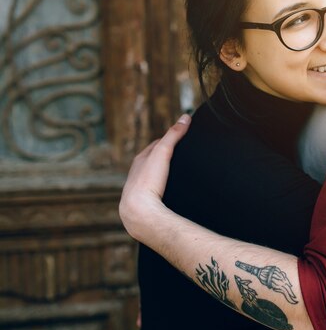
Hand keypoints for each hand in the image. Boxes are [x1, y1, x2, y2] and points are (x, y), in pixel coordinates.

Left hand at [119, 114, 190, 240]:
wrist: (140, 212)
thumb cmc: (148, 181)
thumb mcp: (162, 152)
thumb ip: (173, 135)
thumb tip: (186, 117)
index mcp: (140, 161)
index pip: (156, 145)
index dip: (169, 140)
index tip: (181, 137)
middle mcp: (137, 175)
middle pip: (154, 162)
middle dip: (166, 158)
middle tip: (183, 154)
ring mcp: (140, 191)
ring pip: (154, 179)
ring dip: (165, 176)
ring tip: (180, 175)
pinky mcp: (146, 206)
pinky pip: (157, 194)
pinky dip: (165, 191)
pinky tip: (173, 194)